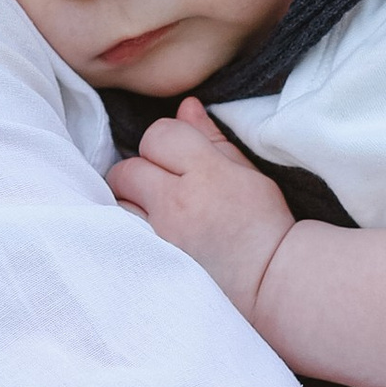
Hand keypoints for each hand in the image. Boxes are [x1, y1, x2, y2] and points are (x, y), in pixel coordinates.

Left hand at [108, 100, 295, 319]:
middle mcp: (178, 203)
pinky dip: (128, 229)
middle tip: (164, 187)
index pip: (160, 135)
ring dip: (130, 201)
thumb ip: (211, 138)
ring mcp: (161, 236)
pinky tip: (149, 232)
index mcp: (206, 174)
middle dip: (141, 171)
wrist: (268, 279)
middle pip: (127, 168)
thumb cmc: (263, 223)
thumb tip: (186, 106)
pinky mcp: (152, 261)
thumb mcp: (246, 172)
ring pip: (116, 202)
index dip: (166, 142)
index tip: (179, 158)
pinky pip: (121, 234)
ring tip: (155, 211)